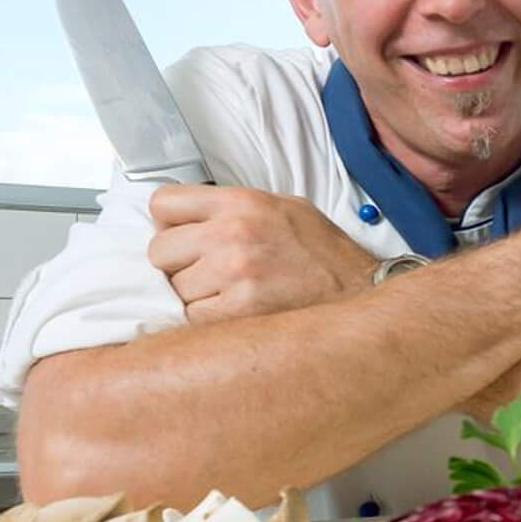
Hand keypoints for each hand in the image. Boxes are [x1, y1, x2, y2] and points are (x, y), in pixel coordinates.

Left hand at [147, 185, 376, 323]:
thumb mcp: (285, 208)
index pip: (163, 204)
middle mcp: (232, 233)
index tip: (184, 236)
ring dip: (194, 296)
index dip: (170, 224)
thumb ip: (235, 208)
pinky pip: (191, 316)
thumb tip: (192, 217)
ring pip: (173, 289)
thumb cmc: (324, 255)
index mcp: (241, 202)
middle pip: (159, 251)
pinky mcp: (237, 311)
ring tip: (228, 294)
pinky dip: (206, 319)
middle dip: (178, 264)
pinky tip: (233, 312)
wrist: (361, 292)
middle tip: (207, 272)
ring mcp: (233, 273)